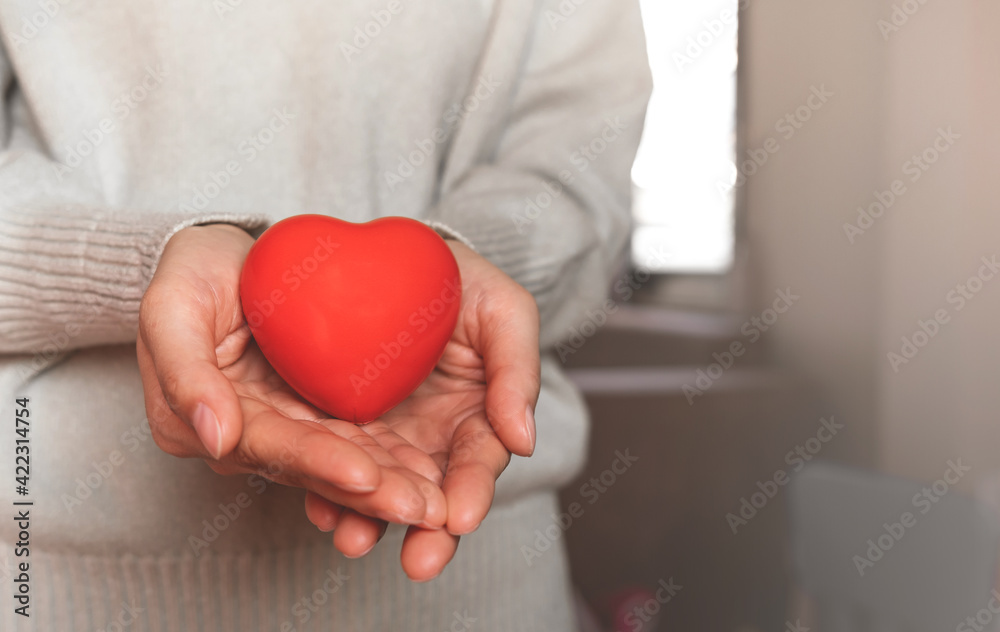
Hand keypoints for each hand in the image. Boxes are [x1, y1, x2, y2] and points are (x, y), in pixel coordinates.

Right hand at [137, 224, 446, 528]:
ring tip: (435, 504)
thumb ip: (182, 371)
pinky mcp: (317, 414)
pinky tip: (433, 476)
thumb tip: (215, 438)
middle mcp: (246, 436)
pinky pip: (359, 440)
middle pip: (312, 468)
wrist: (227, 253)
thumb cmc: (194, 271)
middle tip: (421, 508)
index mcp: (200, 422)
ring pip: (342, 462)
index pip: (269, 446)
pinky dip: (394, 459)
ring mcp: (286, 427)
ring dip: (388, 486)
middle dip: (368, 492)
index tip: (365, 476)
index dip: (318, 463)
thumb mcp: (171, 305)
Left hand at [304, 240, 540, 579]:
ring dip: (370, 519)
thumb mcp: (505, 312)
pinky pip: (332, 461)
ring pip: (379, 488)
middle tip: (419, 560)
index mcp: (476, 418)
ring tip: (355, 540)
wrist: (401, 258)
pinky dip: (325, 488)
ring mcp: (384, 435)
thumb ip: (519, 371)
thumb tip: (524, 440)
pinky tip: (318, 507)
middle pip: (431, 493)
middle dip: (426, 531)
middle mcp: (431, 438)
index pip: (478, 462)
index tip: (459, 517)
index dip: (472, 490)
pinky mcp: (339, 424)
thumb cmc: (462, 282)